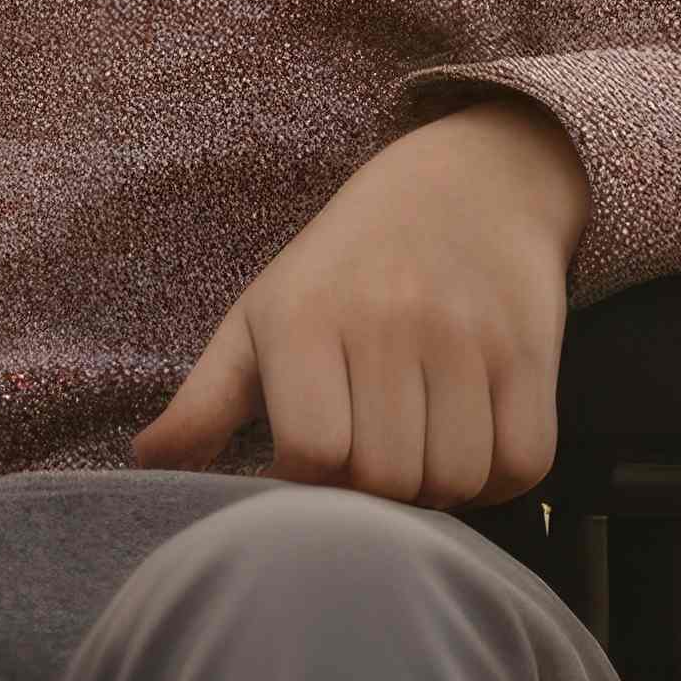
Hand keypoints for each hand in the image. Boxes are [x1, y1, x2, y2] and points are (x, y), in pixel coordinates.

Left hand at [133, 99, 587, 505]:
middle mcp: (388, 324)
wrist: (467, 183)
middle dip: (376, 497)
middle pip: (388, 480)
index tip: (312, 462)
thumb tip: (148, 462)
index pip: (312, 456)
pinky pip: (524, 464)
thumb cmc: (345, 265)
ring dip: (439, 491)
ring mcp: (467, 338)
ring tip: (419, 454)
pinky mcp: (531, 351)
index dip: (310, 483)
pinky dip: (498, 479)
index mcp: (305, 320)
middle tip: (372, 463)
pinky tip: (470, 446)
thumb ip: (205, 398)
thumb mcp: (261, 314)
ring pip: (457, 479)